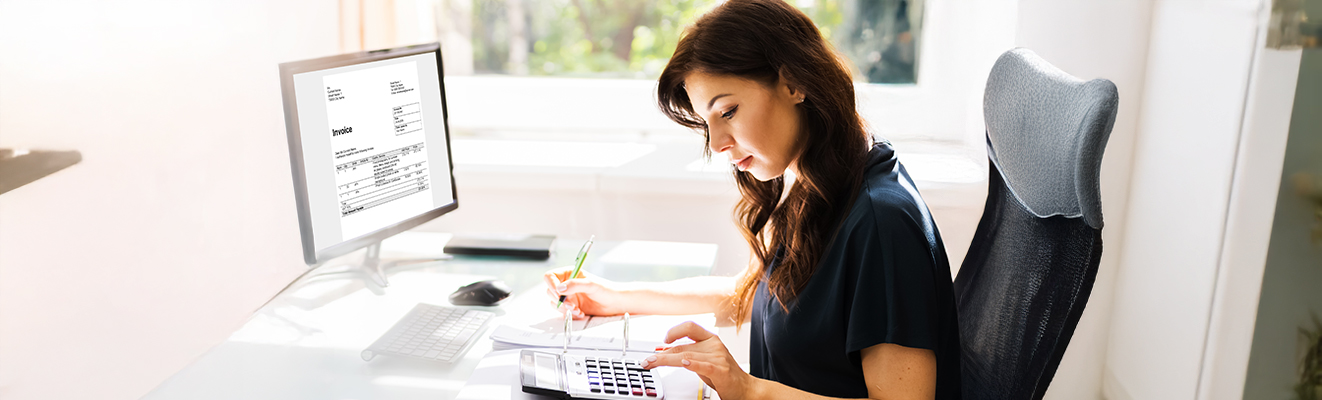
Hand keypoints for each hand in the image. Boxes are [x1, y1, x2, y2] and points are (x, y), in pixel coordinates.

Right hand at [543, 266, 625, 318]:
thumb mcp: (590, 284)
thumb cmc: (605, 289)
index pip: (551, 276)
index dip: (551, 284)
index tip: (558, 292)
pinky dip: (570, 314)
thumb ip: (574, 285)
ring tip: (577, 309)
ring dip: (564, 308)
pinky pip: (563, 312)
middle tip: (570, 304)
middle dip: (559, 300)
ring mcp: (568, 296)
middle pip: (550, 291)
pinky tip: (580, 313)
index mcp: (569, 274)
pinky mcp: (571, 307)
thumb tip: (559, 288)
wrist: (614, 303)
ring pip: (555, 303)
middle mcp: (566, 284)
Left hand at [639, 322, 757, 399]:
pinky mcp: (720, 370)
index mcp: (711, 339)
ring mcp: (718, 357)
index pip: (689, 327)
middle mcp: (714, 345)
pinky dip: (692, 364)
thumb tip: (665, 353)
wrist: (746, 389)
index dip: (674, 331)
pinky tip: (683, 364)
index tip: (663, 340)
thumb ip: (688, 355)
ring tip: (653, 363)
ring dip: (666, 360)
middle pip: (682, 346)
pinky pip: (703, 365)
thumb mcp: (704, 361)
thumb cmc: (725, 375)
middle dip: (661, 354)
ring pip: (686, 356)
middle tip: (648, 361)